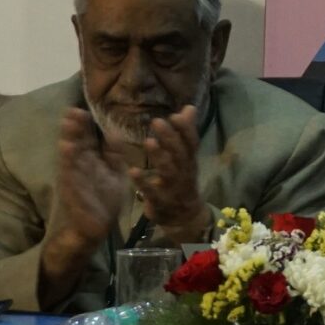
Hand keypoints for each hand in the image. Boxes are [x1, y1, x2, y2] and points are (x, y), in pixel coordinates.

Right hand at [48, 108, 128, 254]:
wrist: (95, 228)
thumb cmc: (104, 201)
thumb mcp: (115, 174)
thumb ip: (114, 154)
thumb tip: (113, 132)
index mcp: (92, 161)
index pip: (88, 138)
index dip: (86, 124)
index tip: (84, 108)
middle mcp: (81, 166)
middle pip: (77, 142)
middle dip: (75, 126)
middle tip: (73, 109)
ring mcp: (75, 177)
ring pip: (71, 154)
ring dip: (69, 138)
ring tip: (68, 122)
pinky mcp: (72, 189)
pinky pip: (70, 173)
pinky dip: (68, 161)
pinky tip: (66, 148)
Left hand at [132, 105, 216, 240]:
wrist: (184, 217)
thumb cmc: (181, 181)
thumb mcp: (186, 159)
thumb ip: (185, 134)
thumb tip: (189, 107)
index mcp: (189, 161)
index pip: (191, 143)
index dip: (186, 129)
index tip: (175, 115)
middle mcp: (184, 173)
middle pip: (180, 154)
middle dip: (170, 138)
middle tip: (157, 122)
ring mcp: (174, 189)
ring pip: (169, 171)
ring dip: (160, 157)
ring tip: (148, 142)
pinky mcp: (161, 203)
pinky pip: (152, 193)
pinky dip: (143, 182)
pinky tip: (133, 171)